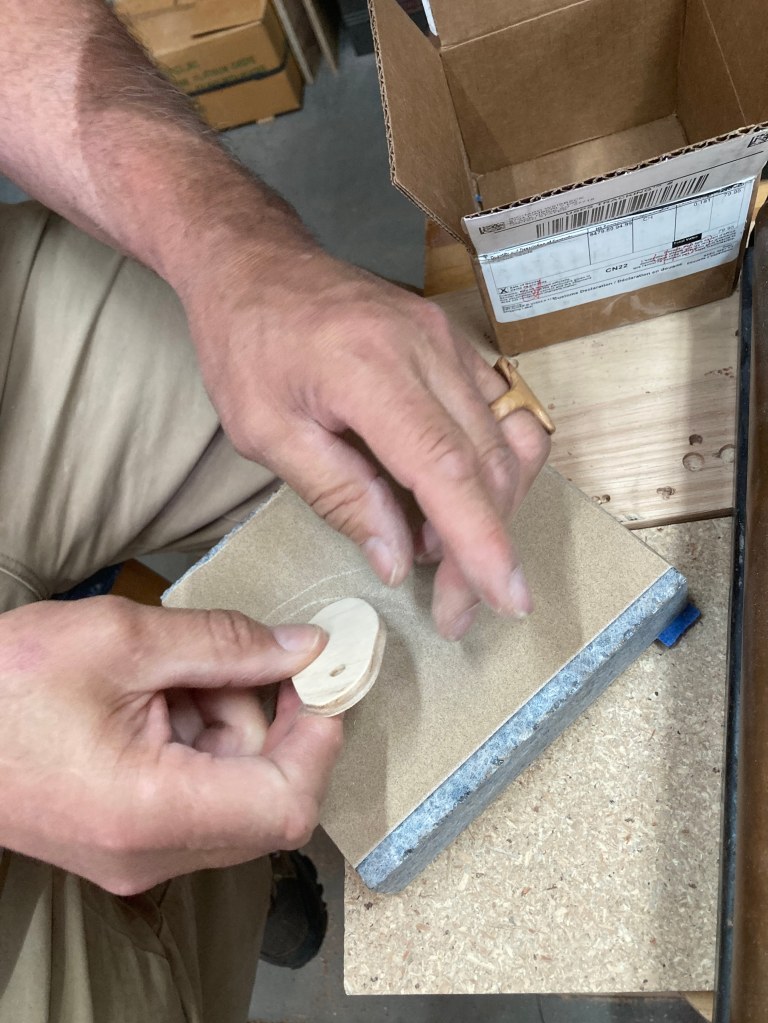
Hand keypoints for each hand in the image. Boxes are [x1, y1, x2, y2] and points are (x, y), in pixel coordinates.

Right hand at [0, 597, 341, 894]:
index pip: (285, 804)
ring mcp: (139, 856)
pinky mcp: (130, 842)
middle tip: (234, 659)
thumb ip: (225, 644)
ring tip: (173, 673)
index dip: (318, 740)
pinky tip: (160, 698)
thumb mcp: (123, 638)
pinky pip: (202, 797)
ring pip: (237, 794)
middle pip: (267, 801)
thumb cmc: (9, 679)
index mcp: (149, 810)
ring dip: (229, 724)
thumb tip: (305, 648)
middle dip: (268, 721)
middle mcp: (150, 853)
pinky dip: (201, 742)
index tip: (318, 680)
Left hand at [184, 255, 549, 639]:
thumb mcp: (265, 433)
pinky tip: (448, 500)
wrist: (256, 262)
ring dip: (492, 511)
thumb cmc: (246, 344)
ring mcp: (449, 341)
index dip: (481, 539)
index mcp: (368, 369)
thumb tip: (399, 559)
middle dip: (483, 546)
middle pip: (488, 463)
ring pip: (507, 443)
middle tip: (455, 607)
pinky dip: (490, 470)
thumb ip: (338, 495)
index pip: (446, 466)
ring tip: (444, 553)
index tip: (506, 598)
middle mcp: (426, 348)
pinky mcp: (456, 344)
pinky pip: (500, 415)